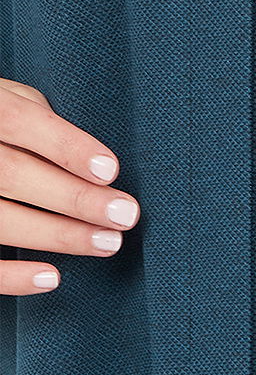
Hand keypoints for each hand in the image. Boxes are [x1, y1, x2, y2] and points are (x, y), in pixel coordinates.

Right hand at [0, 77, 139, 294]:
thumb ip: (40, 119)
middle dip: (75, 198)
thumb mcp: (10, 97)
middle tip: (124, 215)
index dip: (67, 146)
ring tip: (106, 242)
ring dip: (58, 236)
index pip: (23, 122)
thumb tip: (90, 159)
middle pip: (16, 175)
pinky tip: (51, 276)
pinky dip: (11, 276)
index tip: (110, 170)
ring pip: (0, 220)